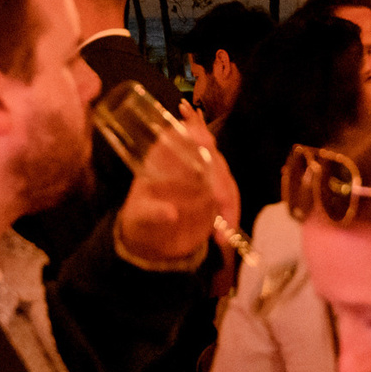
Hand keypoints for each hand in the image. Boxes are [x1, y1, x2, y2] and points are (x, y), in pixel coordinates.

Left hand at [117, 108, 227, 267]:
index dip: (195, 134)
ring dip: (228, 202)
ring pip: (225, 179)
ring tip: (224, 227)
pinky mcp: (216, 194)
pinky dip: (230, 215)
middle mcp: (187, 160)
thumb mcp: (140, 215)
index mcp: (164, 156)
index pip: (181, 135)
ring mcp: (205, 176)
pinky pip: (229, 199)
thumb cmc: (140, 217)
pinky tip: (222, 236)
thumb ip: (153, 212)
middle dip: (218, 176)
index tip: (205, 140)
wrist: (150, 237)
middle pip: (210, 157)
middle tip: (219, 198)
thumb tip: (171, 214)